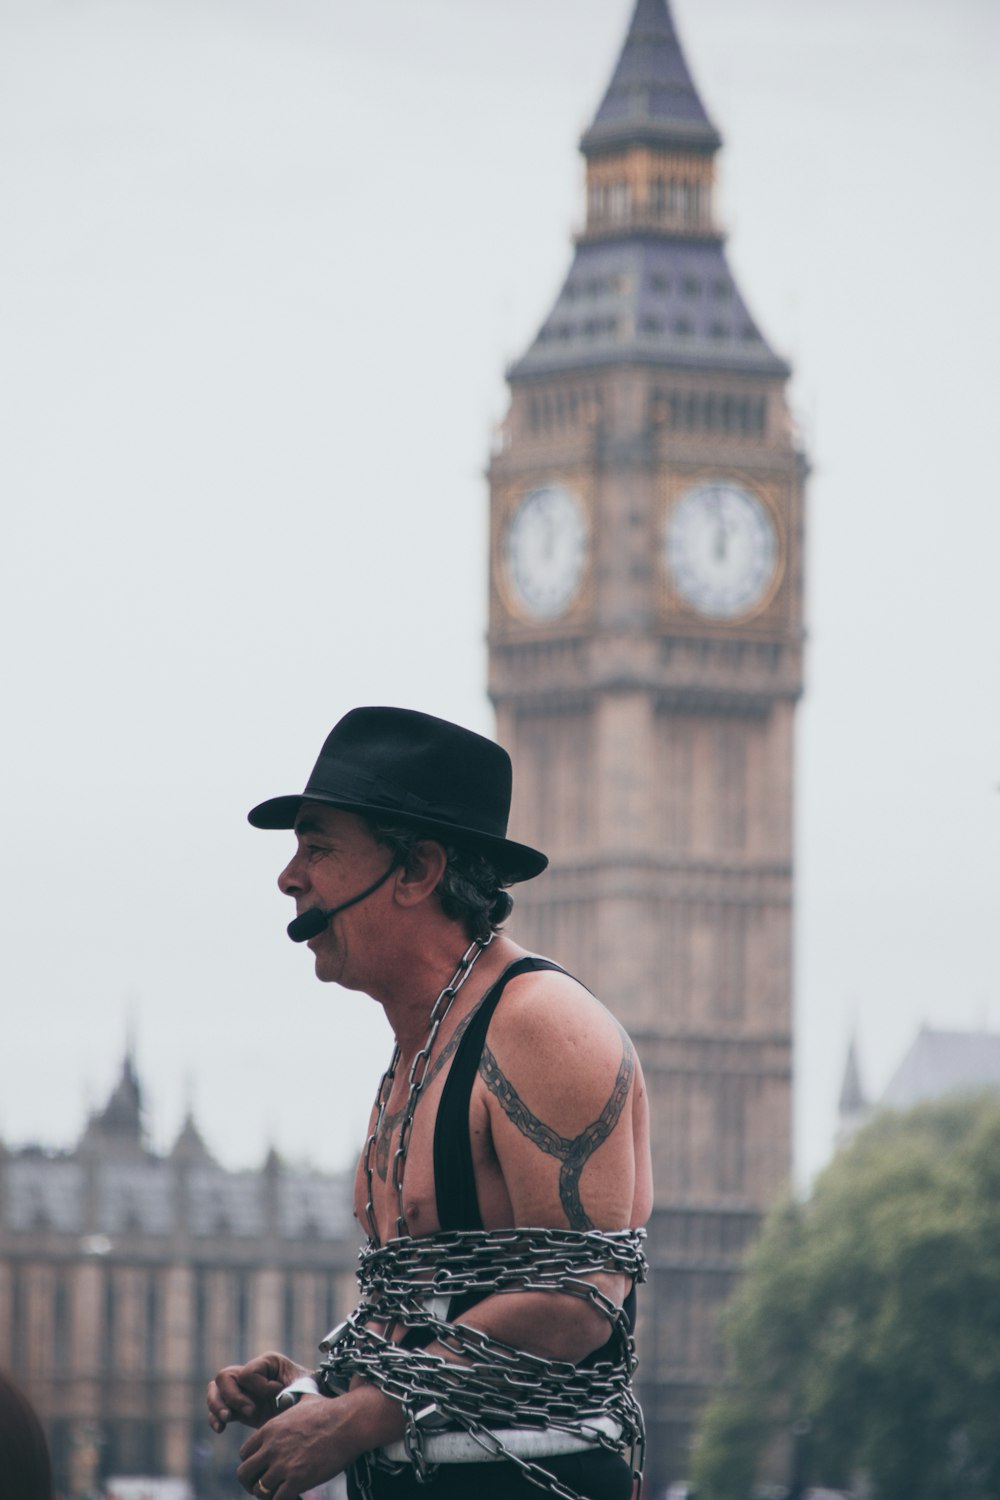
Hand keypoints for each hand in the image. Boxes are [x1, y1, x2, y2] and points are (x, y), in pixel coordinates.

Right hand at [207, 1351, 306, 1432]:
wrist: (308, 1412)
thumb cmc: (308, 1394)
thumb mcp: (303, 1387)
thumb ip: (291, 1389)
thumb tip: (279, 1399)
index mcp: (267, 1362)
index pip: (249, 1371)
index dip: (259, 1386)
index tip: (278, 1394)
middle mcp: (251, 1374)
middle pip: (224, 1376)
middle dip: (233, 1396)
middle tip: (251, 1411)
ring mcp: (242, 1391)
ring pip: (215, 1390)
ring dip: (217, 1405)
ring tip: (227, 1419)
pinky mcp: (238, 1409)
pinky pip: (216, 1409)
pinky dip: (214, 1418)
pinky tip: (221, 1429)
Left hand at [237, 1384, 405, 1499]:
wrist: (348, 1422)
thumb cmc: (330, 1411)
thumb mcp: (302, 1403)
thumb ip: (289, 1404)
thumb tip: (290, 1396)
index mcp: (269, 1429)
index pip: (244, 1453)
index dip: (253, 1462)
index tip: (263, 1467)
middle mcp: (271, 1447)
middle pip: (244, 1473)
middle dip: (252, 1482)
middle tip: (264, 1486)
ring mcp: (283, 1465)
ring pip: (259, 1490)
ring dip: (267, 1494)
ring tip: (280, 1491)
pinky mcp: (297, 1480)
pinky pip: (277, 1499)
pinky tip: (295, 1495)